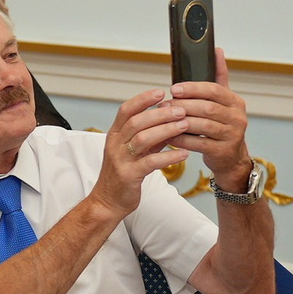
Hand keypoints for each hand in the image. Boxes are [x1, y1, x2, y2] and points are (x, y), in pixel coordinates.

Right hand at [89, 85, 192, 218]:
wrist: (107, 201)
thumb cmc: (122, 174)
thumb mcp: (134, 150)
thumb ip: (149, 135)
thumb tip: (169, 117)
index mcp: (115, 134)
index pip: (126, 110)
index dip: (143, 99)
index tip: (162, 92)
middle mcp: (115, 144)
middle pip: (137, 121)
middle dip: (160, 113)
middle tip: (181, 109)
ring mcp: (120, 160)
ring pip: (143, 139)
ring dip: (166, 130)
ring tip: (184, 126)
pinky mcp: (129, 176)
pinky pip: (150, 163)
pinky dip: (168, 157)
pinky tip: (183, 154)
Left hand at [170, 48, 252, 191]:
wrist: (230, 158)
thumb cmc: (222, 125)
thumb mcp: (224, 101)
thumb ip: (219, 77)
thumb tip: (217, 50)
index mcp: (236, 102)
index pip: (215, 90)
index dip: (193, 88)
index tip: (174, 88)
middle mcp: (237, 118)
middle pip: (207, 108)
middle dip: (183, 105)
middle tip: (164, 104)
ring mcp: (231, 136)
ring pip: (203, 126)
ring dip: (180, 121)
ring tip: (163, 119)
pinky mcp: (222, 151)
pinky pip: (198, 144)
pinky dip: (182, 139)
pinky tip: (169, 136)